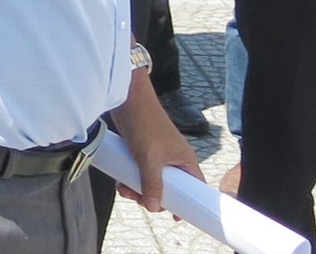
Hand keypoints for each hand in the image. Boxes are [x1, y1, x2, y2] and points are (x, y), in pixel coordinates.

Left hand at [109, 77, 201, 214]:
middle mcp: (174, 159)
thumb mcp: (149, 159)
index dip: (186, 203)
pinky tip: (121, 182)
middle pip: (169, 188)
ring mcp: (158, 154)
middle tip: (137, 199)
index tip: (174, 216)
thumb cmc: (144, 123)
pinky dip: (132, 178)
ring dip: (138, 188)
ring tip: (123, 189)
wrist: (126, 98)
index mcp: (185, 160)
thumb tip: (152, 207)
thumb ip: (152, 184)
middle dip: (152, 196)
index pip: (194, 189)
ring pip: (152, 180)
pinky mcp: (143, 150)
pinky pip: (141, 171)